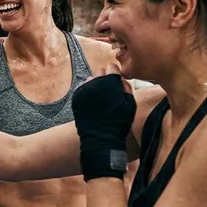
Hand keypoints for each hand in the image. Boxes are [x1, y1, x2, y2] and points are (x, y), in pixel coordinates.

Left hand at [72, 66, 135, 181]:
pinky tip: (93, 102)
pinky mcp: (76, 97)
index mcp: (109, 83)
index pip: (112, 68)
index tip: (116, 81)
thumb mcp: (130, 103)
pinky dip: (88, 92)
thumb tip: (120, 76)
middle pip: (100, 72)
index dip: (115, 74)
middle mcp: (94, 83)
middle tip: (110, 91)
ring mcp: (83, 90)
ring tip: (101, 98)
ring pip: (91, 79)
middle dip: (105, 78)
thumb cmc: (119, 122)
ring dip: (96, 85)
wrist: (101, 138)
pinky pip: (83, 88)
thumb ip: (126, 86)